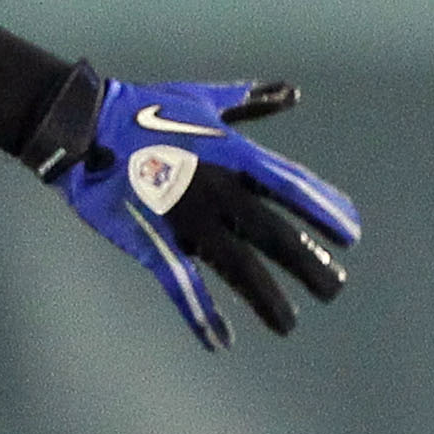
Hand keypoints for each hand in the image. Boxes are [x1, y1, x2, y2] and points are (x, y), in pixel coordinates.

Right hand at [23, 69, 361, 350]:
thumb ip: (252, 101)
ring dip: (266, 298)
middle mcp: (220, 189)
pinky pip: (182, 284)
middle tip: (336, 290)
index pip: (293, 188)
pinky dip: (200, 314)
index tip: (352, 235)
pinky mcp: (152, 240)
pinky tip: (220, 341)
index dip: (325, 212)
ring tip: (289, 325)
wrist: (82, 126)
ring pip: (238, 266)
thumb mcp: (205, 98)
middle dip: (308, 263)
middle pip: (275, 234)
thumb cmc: (144, 109)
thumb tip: (292, 92)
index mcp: (235, 155)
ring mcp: (187, 217)